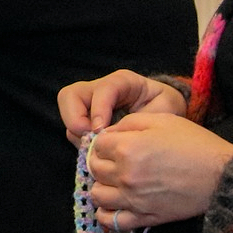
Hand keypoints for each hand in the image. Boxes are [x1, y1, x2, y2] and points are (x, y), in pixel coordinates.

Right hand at [59, 69, 187, 143]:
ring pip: (66, 110)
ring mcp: (90, 103)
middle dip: (74, 118)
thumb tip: (115, 135)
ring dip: (75, 131)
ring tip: (95, 147)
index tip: (101, 131)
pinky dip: (79, 140)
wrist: (166, 111)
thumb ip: (143, 119)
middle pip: (70, 95)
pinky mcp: (86, 117)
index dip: (98, 110)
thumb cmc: (165, 108)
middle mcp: (101, 89)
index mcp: (122, 82)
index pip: (103, 89)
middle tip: (89, 138)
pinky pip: (72, 127)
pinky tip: (97, 150)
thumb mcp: (165, 110)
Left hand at [83, 112, 232, 229]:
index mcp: (128, 148)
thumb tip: (108, 132)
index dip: (104, 142)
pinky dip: (108, 214)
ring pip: (97, 195)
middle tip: (116, 160)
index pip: (96, 145)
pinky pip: (112, 221)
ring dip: (102, 186)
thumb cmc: (195, 144)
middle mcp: (125, 175)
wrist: (222, 177)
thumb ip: (130, 122)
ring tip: (115, 181)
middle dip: (101, 161)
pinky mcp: (145, 218)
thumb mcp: (162, 120)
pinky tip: (116, 204)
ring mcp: (133, 200)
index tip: (115, 142)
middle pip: (94, 169)